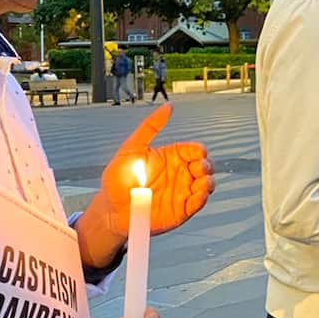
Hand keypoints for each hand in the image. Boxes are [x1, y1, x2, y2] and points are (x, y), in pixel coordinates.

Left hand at [79, 104, 215, 267]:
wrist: (110, 209)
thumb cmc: (117, 179)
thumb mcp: (132, 147)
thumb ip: (151, 126)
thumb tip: (168, 107)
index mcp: (171, 157)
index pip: (194, 150)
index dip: (199, 151)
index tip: (198, 153)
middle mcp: (179, 174)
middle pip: (205, 166)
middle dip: (206, 166)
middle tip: (199, 168)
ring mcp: (181, 192)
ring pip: (206, 184)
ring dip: (208, 182)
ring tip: (201, 183)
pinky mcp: (181, 210)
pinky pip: (198, 204)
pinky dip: (202, 198)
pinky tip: (198, 195)